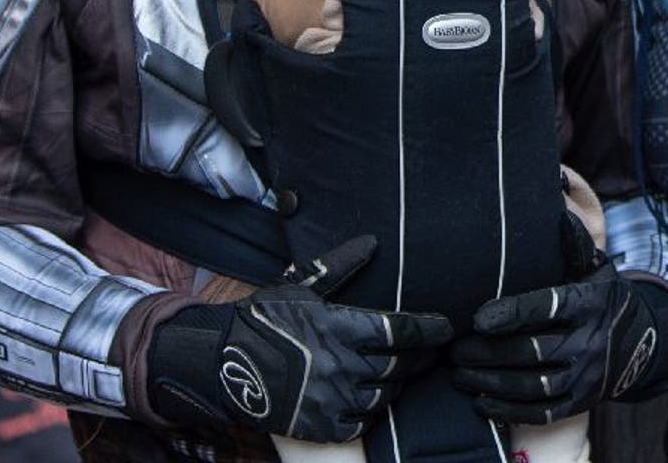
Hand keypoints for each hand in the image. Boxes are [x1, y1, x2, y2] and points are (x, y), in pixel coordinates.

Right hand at [148, 236, 452, 442]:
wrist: (221, 363)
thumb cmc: (263, 318)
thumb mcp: (299, 285)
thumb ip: (340, 267)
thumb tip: (372, 242)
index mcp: (338, 327)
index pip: (400, 330)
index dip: (429, 329)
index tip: (446, 326)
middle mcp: (338, 365)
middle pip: (398, 365)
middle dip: (420, 357)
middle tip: (432, 350)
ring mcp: (329, 399)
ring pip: (383, 396)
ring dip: (396, 383)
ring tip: (402, 371)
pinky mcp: (319, 426)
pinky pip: (360, 423)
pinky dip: (370, 411)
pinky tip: (372, 398)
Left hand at [450, 213, 667, 423]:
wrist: (642, 344)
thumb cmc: (603, 298)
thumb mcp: (596, 268)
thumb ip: (573, 243)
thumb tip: (555, 197)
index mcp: (589, 303)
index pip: (546, 307)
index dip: (510, 314)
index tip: (477, 318)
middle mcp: (590, 341)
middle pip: (531, 351)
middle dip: (487, 353)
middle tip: (455, 349)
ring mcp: (586, 376)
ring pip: (533, 385)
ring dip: (490, 382)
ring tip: (459, 373)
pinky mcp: (581, 402)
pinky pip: (542, 412)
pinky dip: (508, 410)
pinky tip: (480, 401)